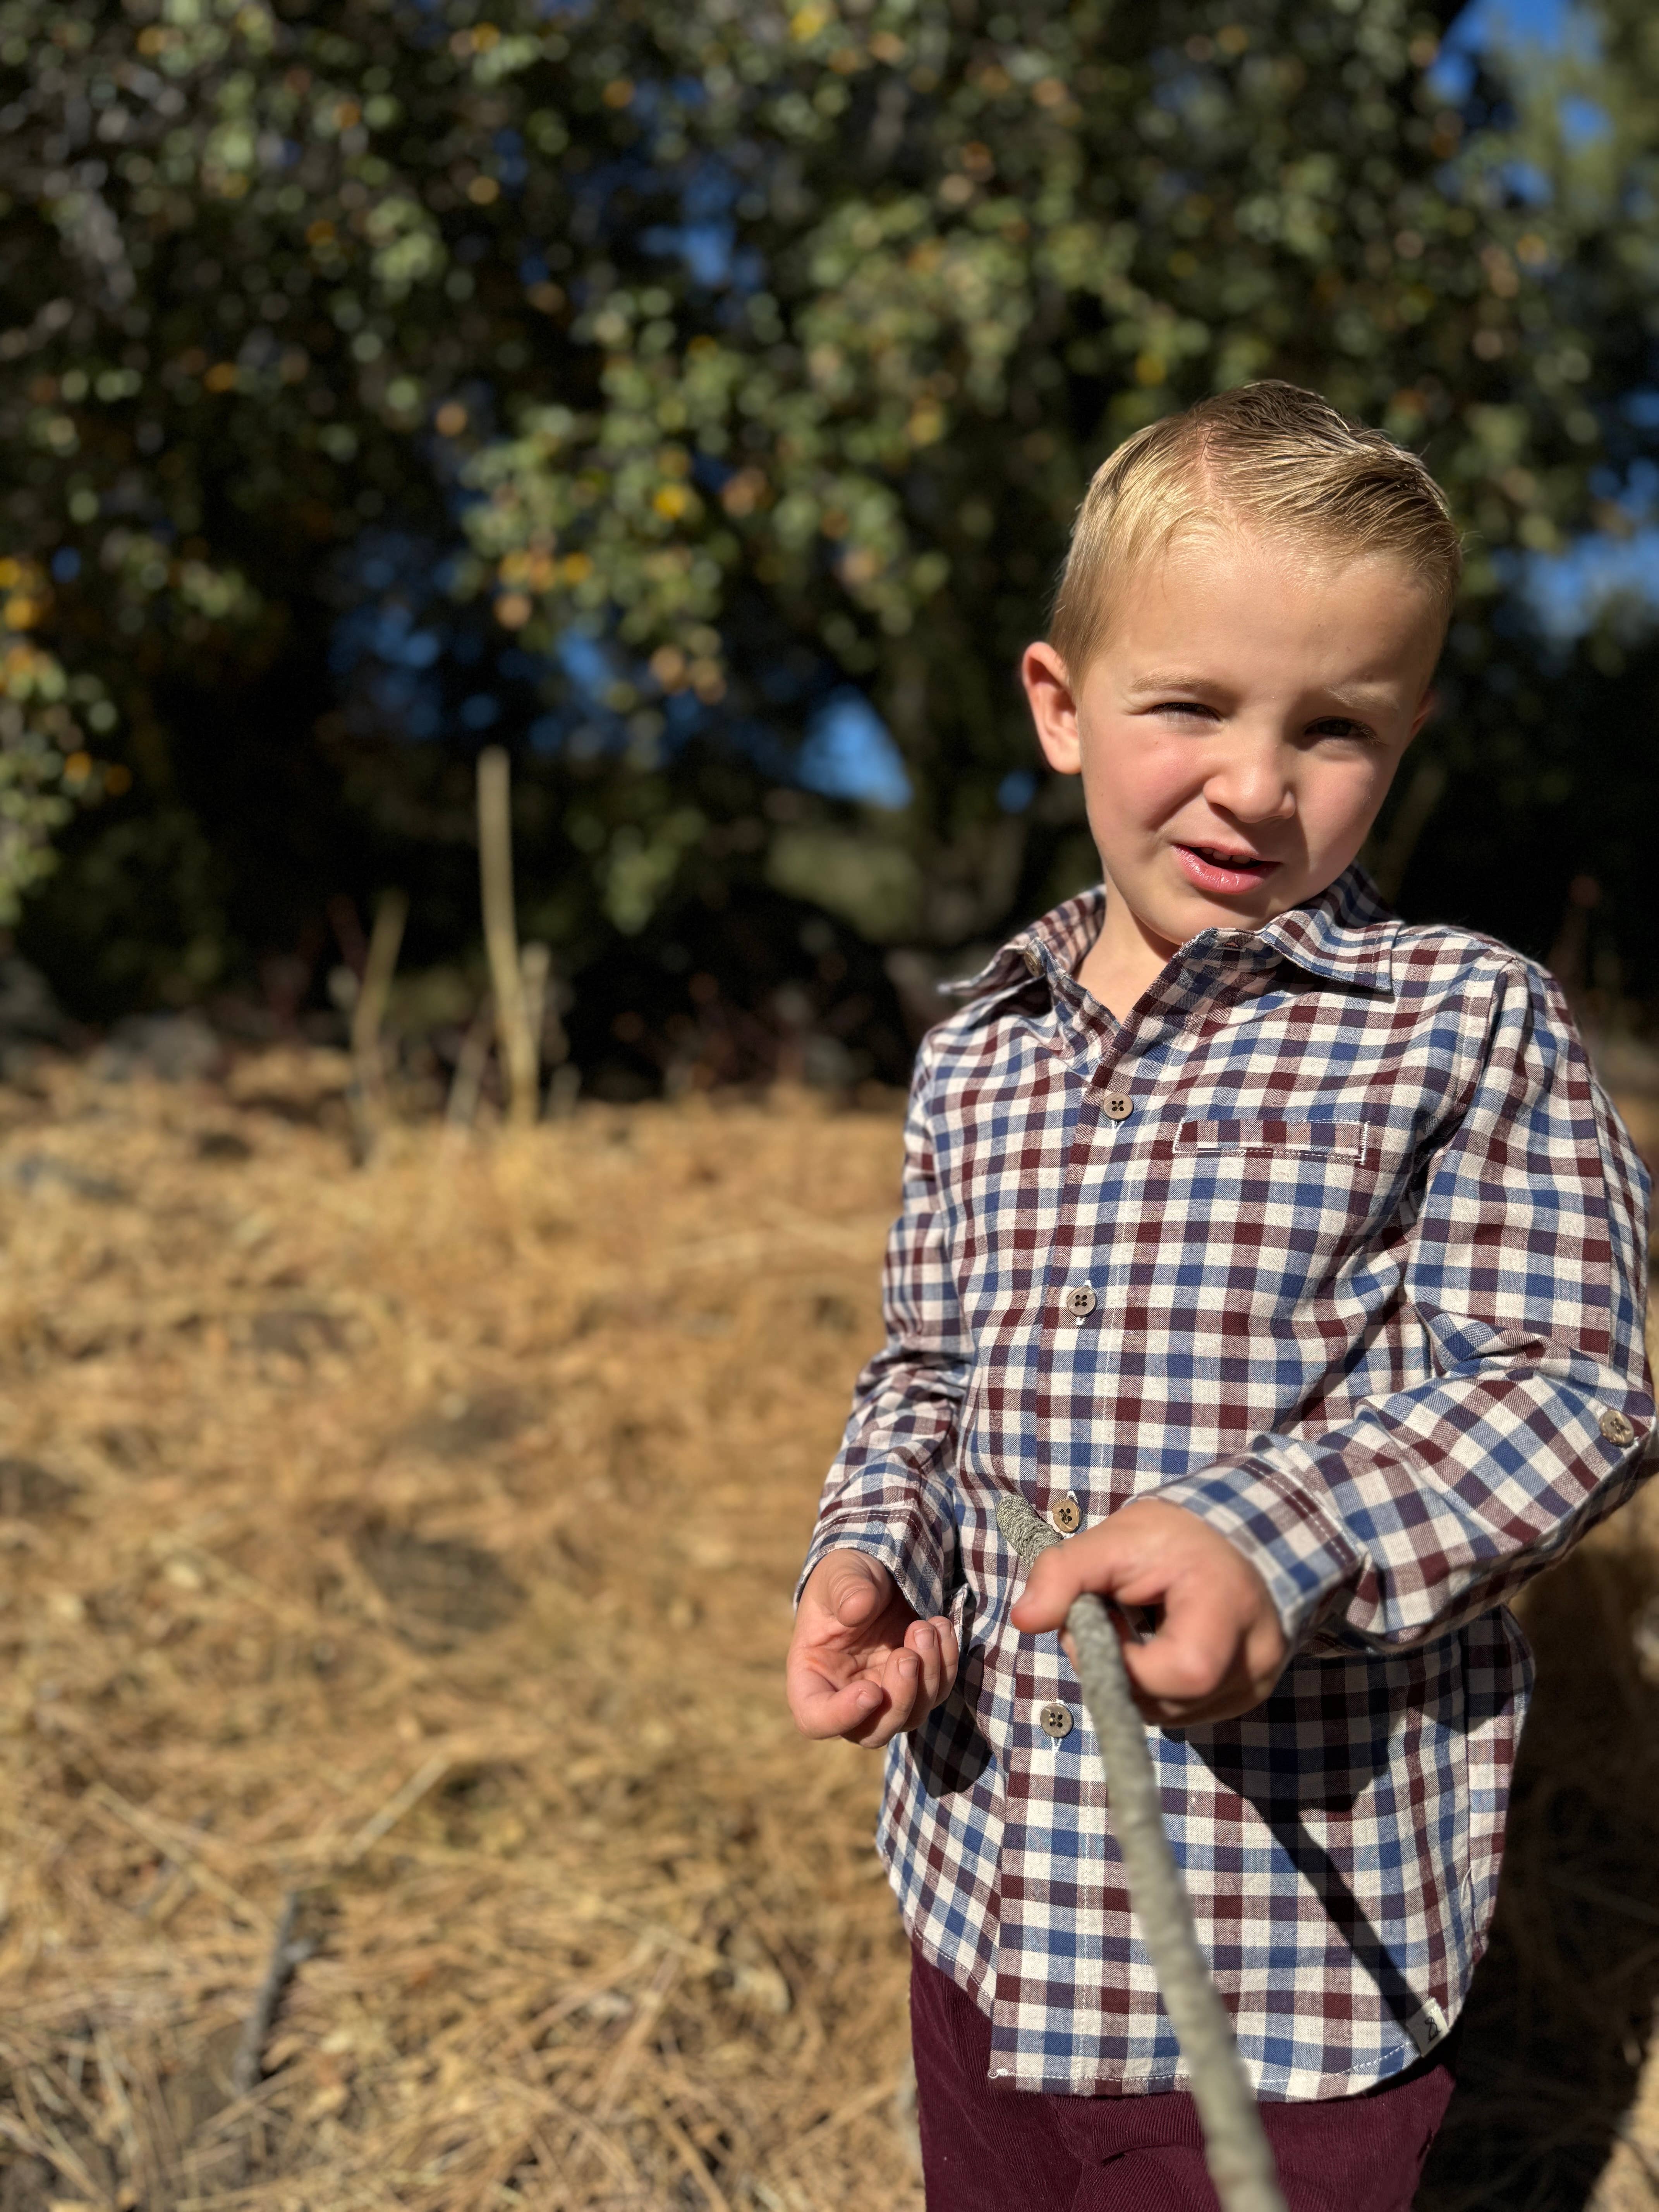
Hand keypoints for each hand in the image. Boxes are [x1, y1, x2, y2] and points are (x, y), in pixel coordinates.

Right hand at [787, 1551, 959, 1748]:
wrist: (880, 1568)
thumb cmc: (849, 1573)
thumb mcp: (841, 1572)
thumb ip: (846, 1590)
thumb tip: (858, 1610)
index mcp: (812, 1674)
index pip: (815, 1718)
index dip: (841, 1717)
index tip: (871, 1691)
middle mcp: (846, 1694)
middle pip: (871, 1732)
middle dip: (898, 1699)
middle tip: (908, 1655)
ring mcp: (883, 1694)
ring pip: (910, 1717)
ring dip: (927, 1678)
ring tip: (927, 1627)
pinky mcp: (915, 1685)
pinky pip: (936, 1693)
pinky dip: (945, 1665)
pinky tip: (942, 1627)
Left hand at [1010, 1500, 1287, 1726]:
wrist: (1229, 1538)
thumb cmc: (1172, 1538)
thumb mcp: (1114, 1540)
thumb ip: (1065, 1574)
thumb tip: (1023, 1619)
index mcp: (1230, 1607)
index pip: (1183, 1671)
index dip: (1126, 1662)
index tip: (1104, 1620)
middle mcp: (1255, 1656)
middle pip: (1168, 1701)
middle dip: (1119, 1670)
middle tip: (1112, 1620)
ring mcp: (1256, 1681)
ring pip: (1170, 1713)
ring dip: (1134, 1679)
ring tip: (1134, 1628)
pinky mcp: (1247, 1694)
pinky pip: (1184, 1710)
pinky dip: (1155, 1685)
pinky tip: (1155, 1646)